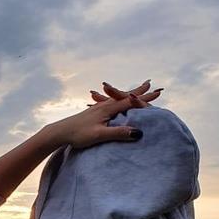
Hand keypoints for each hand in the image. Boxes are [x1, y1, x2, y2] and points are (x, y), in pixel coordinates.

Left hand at [46, 79, 163, 150]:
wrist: (59, 132)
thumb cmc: (78, 134)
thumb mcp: (100, 135)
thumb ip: (119, 133)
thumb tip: (138, 132)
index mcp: (108, 108)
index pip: (131, 101)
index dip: (145, 98)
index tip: (158, 92)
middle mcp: (105, 105)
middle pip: (126, 96)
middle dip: (140, 90)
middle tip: (151, 83)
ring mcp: (99, 108)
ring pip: (119, 98)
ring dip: (130, 93)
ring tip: (136, 90)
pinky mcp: (94, 113)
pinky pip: (111, 103)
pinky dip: (119, 100)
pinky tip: (117, 102)